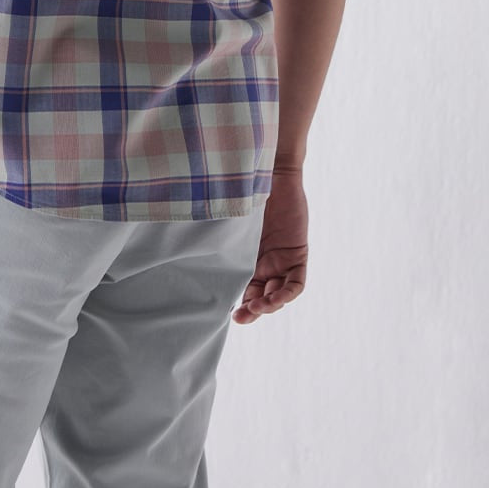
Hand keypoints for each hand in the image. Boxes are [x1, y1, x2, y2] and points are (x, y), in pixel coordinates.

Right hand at [231, 167, 308, 324]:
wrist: (272, 171)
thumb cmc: (245, 189)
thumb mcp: (232, 218)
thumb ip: (222, 236)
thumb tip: (190, 249)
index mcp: (250, 256)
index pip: (246, 288)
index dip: (239, 303)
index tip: (227, 312)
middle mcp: (266, 262)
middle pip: (261, 296)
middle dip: (252, 310)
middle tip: (240, 316)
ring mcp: (283, 259)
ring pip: (278, 294)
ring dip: (268, 305)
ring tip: (255, 309)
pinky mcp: (298, 254)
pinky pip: (296, 283)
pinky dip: (286, 294)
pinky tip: (276, 298)